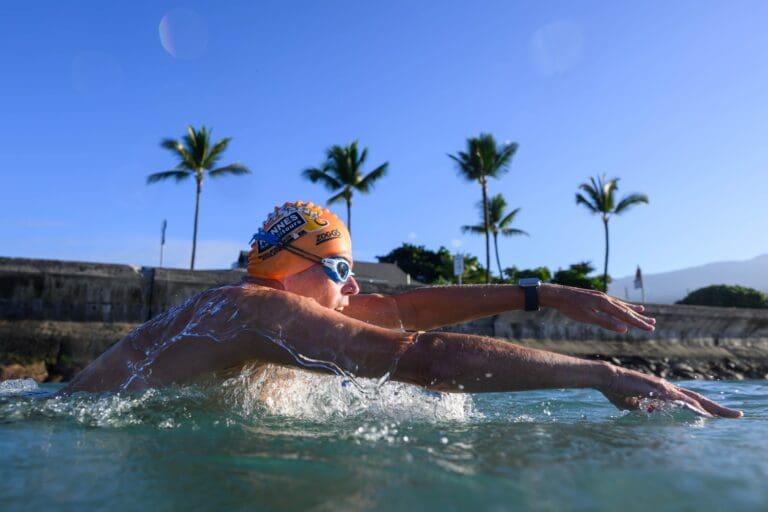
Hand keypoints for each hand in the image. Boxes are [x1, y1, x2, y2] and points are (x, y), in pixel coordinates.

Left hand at [541, 284, 655, 332]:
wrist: (558, 294)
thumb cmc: (571, 307)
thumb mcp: (588, 317)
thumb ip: (606, 323)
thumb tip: (624, 329)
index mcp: (605, 304)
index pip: (626, 316)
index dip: (639, 323)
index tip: (650, 329)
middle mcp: (606, 299)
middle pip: (626, 310)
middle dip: (640, 318)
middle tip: (653, 324)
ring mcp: (602, 297)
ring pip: (621, 305)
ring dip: (633, 311)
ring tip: (644, 313)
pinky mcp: (597, 297)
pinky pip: (613, 302)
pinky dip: (622, 305)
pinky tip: (625, 307)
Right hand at [599, 364, 742, 417]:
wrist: (607, 377)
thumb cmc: (616, 390)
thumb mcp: (631, 404)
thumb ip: (643, 407)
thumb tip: (650, 410)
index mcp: (663, 391)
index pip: (689, 400)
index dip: (704, 407)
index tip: (717, 415)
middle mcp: (668, 387)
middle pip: (698, 398)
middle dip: (717, 408)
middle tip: (736, 415)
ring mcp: (665, 387)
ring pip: (695, 398)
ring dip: (713, 407)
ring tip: (729, 415)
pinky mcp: (659, 389)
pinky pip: (681, 399)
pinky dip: (695, 406)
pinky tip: (705, 413)